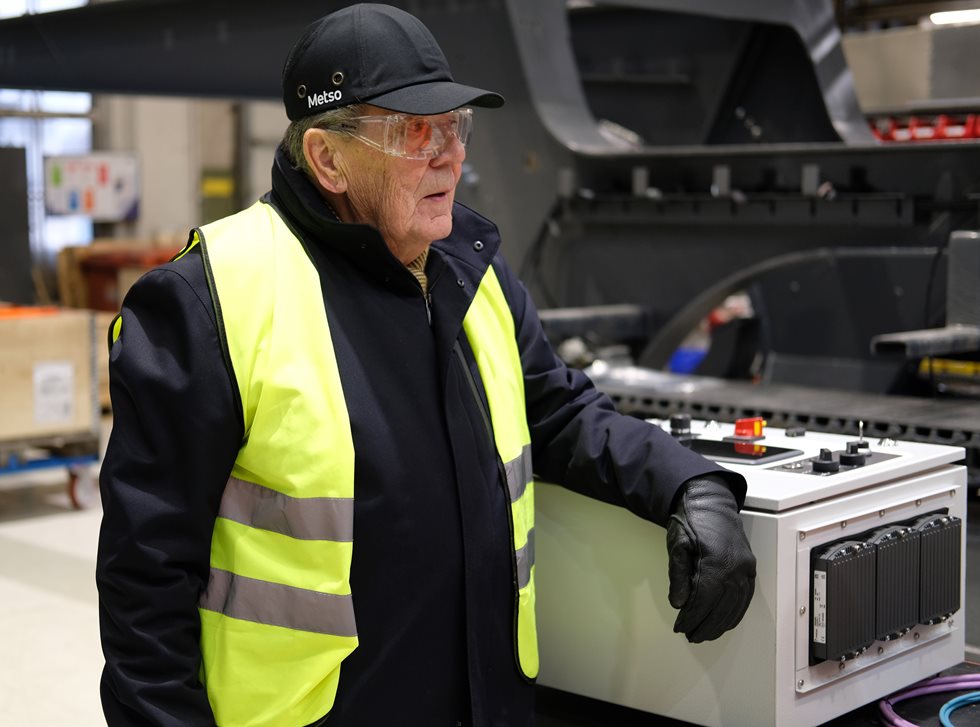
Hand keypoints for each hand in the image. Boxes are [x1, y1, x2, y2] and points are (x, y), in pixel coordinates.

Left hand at [666, 477, 755, 642]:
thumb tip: (679, 604)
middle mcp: (736, 568)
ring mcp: (746, 568)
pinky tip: (724, 621)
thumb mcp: (677, 545)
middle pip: (722, 608)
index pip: (704, 601)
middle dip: (705, 626)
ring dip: (721, 624)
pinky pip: (746, 598)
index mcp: (717, 562)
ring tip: (705, 634)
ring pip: (736, 606)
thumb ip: (678, 576)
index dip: (692, 618)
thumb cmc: (690, 520)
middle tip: (690, 635)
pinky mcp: (750, 567)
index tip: (680, 626)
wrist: (709, 501)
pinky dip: (735, 613)